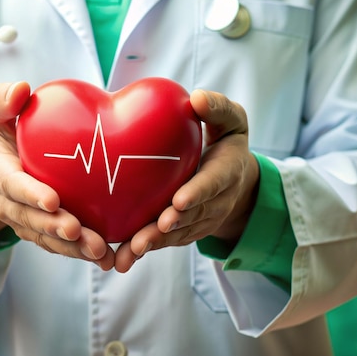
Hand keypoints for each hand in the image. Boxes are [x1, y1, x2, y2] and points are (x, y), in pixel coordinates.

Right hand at [0, 82, 114, 269]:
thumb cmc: (0, 135)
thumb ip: (2, 100)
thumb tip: (21, 89)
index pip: (13, 186)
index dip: (30, 195)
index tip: (52, 201)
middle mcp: (9, 204)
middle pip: (31, 221)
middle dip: (54, 228)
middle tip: (78, 232)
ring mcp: (25, 221)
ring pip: (47, 239)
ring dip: (73, 248)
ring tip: (101, 254)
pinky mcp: (42, 231)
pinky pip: (59, 245)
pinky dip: (80, 252)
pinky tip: (108, 257)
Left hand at [114, 89, 259, 272]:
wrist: (236, 179)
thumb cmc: (227, 142)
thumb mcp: (232, 120)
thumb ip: (218, 108)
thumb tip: (196, 98)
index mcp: (227, 171)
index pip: (213, 182)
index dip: (198, 193)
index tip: (180, 200)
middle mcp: (216, 201)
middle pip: (193, 215)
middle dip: (174, 223)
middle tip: (155, 228)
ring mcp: (200, 220)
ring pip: (176, 234)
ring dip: (155, 242)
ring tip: (131, 251)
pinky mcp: (184, 231)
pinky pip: (165, 241)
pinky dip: (145, 249)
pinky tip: (121, 257)